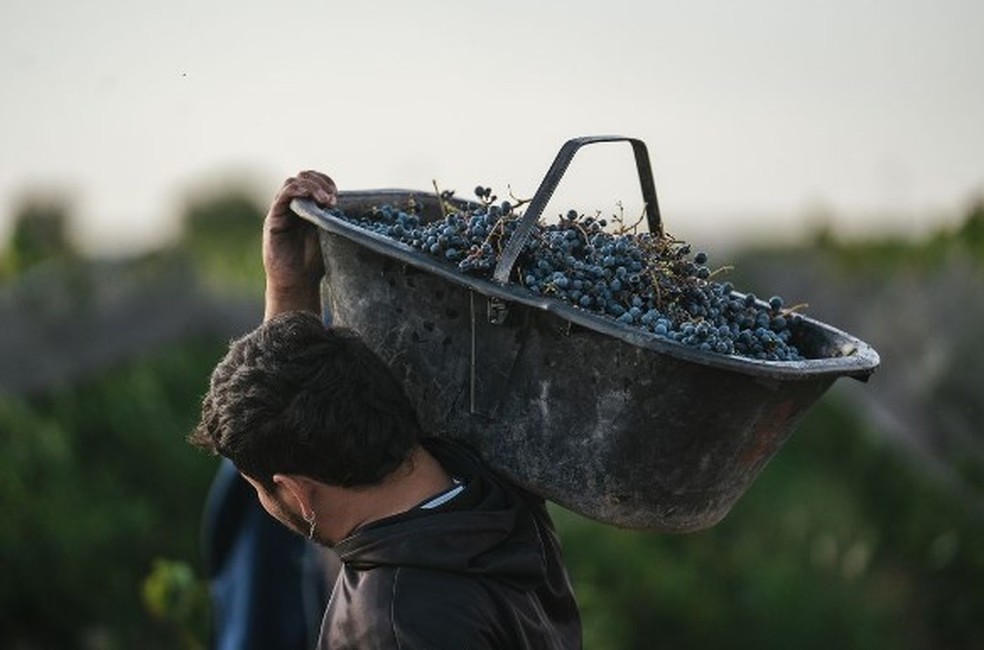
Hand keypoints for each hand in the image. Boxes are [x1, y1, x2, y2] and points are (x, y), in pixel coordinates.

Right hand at [263, 170, 336, 319]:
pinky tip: (310, 198)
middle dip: (320, 181)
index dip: (326, 182)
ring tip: (326, 200)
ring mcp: (282, 210)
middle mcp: (293, 205)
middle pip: (303, 176)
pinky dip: (296, 191)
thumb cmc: (315, 261)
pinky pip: (282, 196)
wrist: (298, 282)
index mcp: (307, 206)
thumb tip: (357, 204)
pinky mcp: (273, 219)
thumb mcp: (331, 234)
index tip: (338, 195)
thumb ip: (335, 218)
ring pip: (293, 182)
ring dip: (311, 186)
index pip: (314, 181)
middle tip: (333, 198)